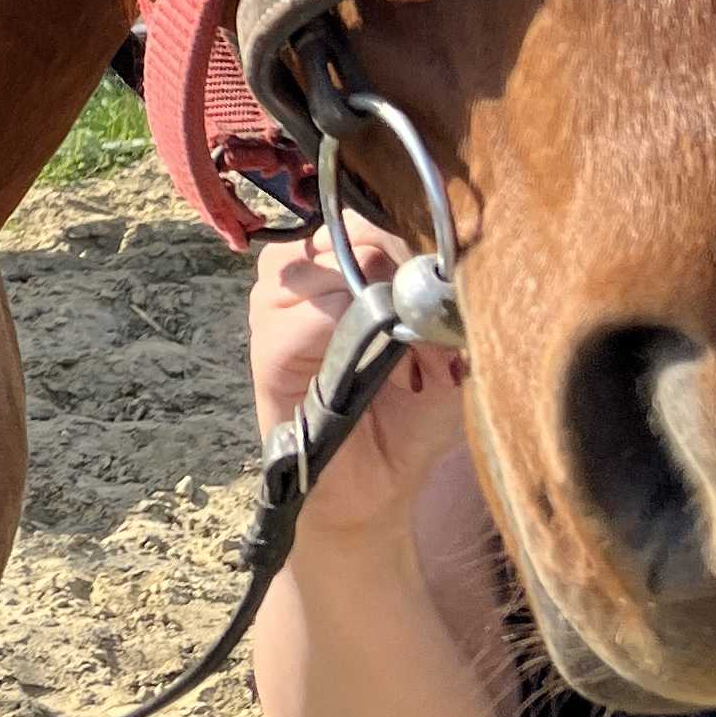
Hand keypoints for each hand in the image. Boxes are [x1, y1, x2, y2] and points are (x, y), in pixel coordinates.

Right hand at [250, 220, 472, 547]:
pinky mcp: (266, 353)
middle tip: (414, 312)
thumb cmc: (410, 425)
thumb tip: (447, 288)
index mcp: (343, 276)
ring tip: (387, 340)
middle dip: (386, 265)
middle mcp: (304, 285)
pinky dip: (334, 325)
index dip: (400, 240)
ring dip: (359, 295)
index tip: (432, 275)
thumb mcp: (449, 366)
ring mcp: (277, 314)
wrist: (375, 494)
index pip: (361, 222)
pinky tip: (361, 357)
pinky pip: (297, 316)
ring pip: (313, 264)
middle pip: (338, 232)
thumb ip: (447, 321)